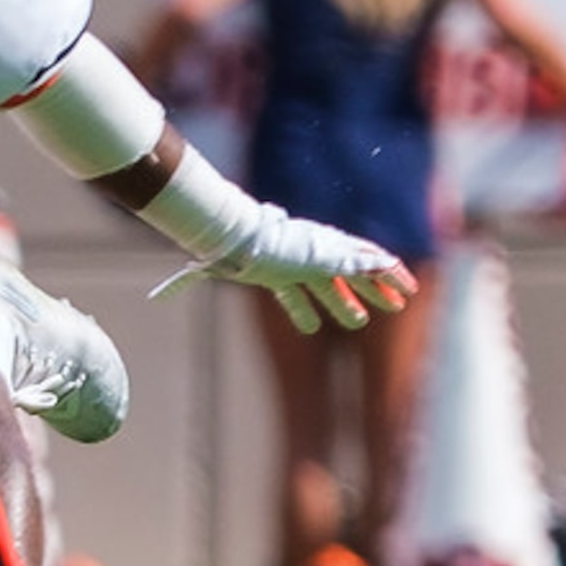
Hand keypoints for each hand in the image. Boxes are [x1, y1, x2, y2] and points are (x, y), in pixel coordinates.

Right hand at [153, 206, 416, 331]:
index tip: (310, 328)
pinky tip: (407, 288)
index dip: (302, 310)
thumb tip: (157, 295)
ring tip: (397, 307)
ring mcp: (324, 257)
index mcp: (276, 268)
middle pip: (329, 285)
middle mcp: (304, 260)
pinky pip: (375, 264)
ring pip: (357, 276)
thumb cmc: (231, 250)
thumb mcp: (212, 267)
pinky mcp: (341, 254)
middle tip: (359, 321)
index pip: (292, 292)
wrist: (250, 237)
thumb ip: (189, 278)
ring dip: (377, 292)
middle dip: (345, 302)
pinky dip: (392, 276)